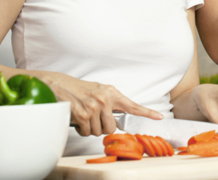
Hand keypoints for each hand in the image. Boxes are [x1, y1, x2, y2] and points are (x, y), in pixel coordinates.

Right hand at [35, 71, 162, 136]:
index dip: (146, 112)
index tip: (159, 117)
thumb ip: (110, 103)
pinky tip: (77, 118)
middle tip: (93, 118)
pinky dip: (80, 129)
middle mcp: (105, 99)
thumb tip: (119, 119)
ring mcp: (94, 106)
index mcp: (111, 93)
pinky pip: (86, 132)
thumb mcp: (98, 91)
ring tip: (83, 115)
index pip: (132, 105)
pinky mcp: (83, 114)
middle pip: (112, 128)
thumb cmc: (78, 90)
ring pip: (98, 132)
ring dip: (89, 128)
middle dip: (101, 127)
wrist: (58, 85)